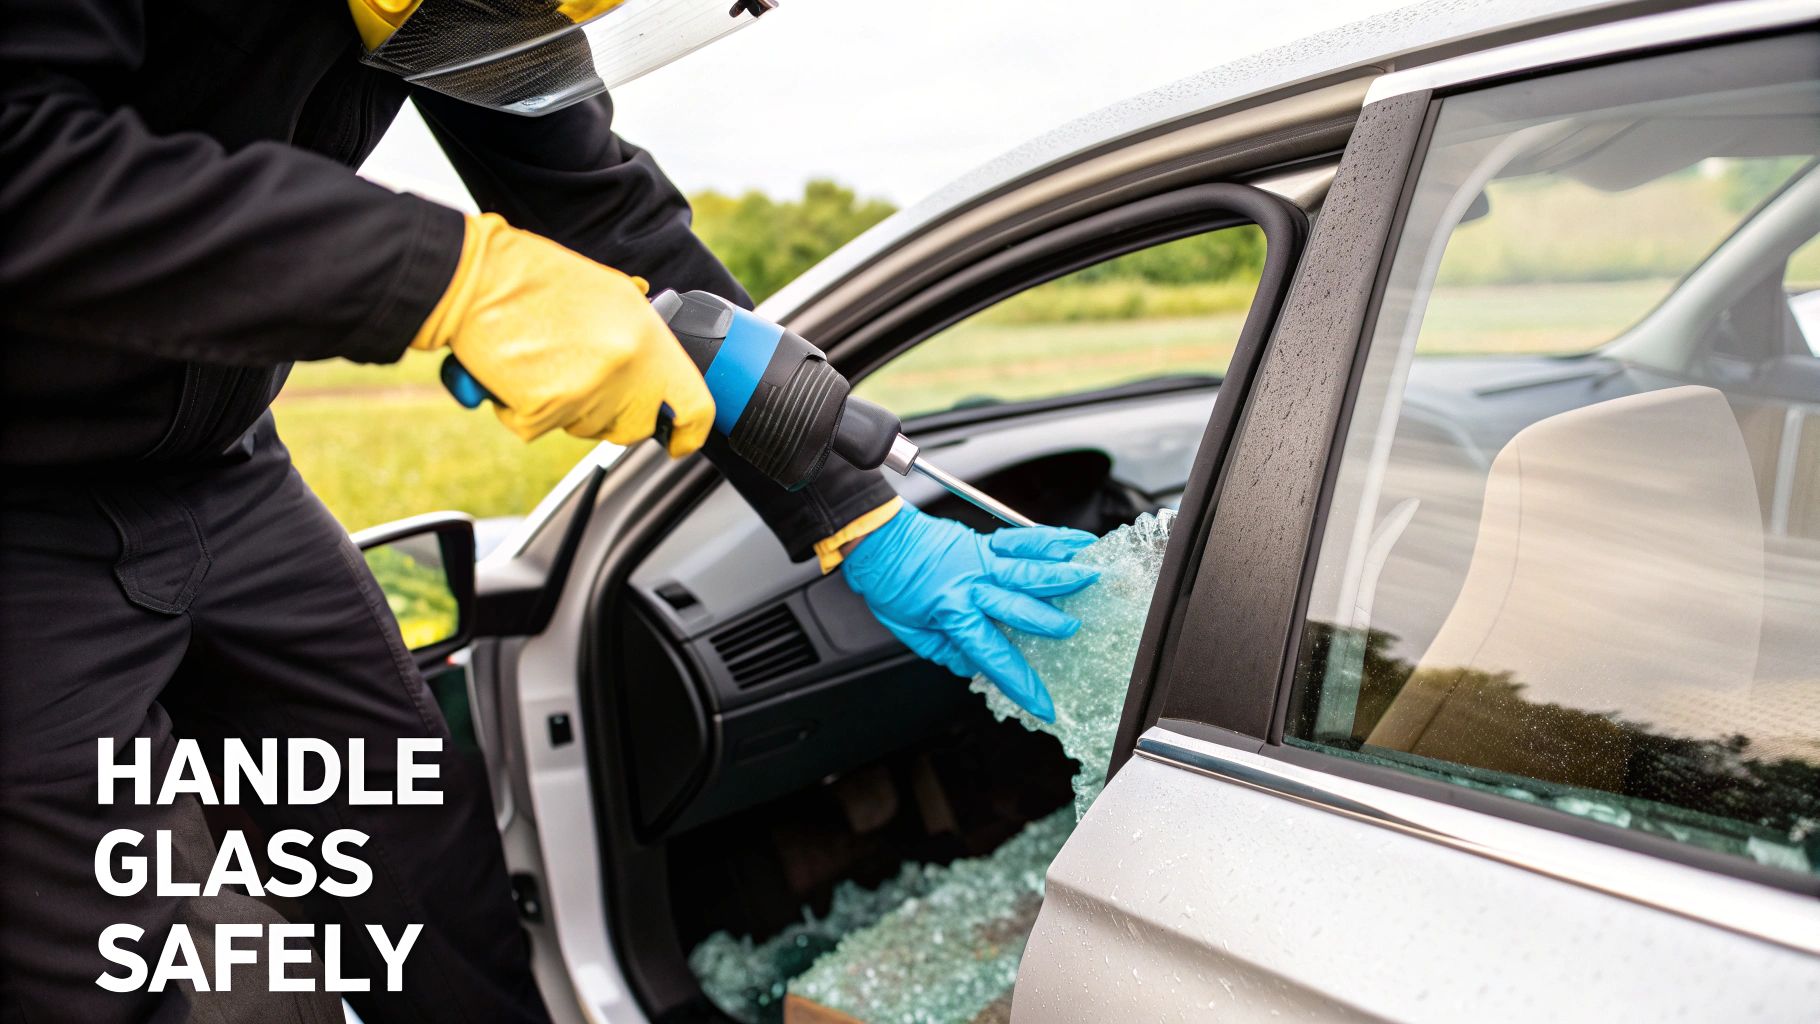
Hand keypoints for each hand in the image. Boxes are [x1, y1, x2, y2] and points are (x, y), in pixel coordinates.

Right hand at [412, 213, 713, 454]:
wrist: (470, 278)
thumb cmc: (531, 277)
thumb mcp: (606, 292)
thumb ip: (639, 334)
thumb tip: (652, 364)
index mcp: (646, 336)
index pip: (694, 404)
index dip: (689, 431)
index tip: (680, 440)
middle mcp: (624, 368)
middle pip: (635, 426)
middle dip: (613, 415)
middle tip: (582, 381)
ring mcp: (584, 393)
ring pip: (585, 428)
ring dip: (564, 407)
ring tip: (542, 359)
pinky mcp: (542, 412)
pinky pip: (537, 429)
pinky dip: (520, 410)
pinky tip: (513, 373)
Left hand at [841, 505, 1098, 721]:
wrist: (876, 539)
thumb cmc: (889, 584)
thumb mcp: (911, 632)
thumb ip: (948, 651)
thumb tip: (976, 667)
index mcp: (953, 613)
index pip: (994, 656)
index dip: (1021, 683)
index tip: (1044, 705)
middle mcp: (972, 585)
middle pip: (1018, 606)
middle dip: (1048, 621)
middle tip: (1075, 630)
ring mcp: (981, 560)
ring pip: (1027, 567)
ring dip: (1061, 573)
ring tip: (1090, 575)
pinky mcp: (985, 542)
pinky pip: (1023, 540)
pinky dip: (1051, 539)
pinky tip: (1076, 541)